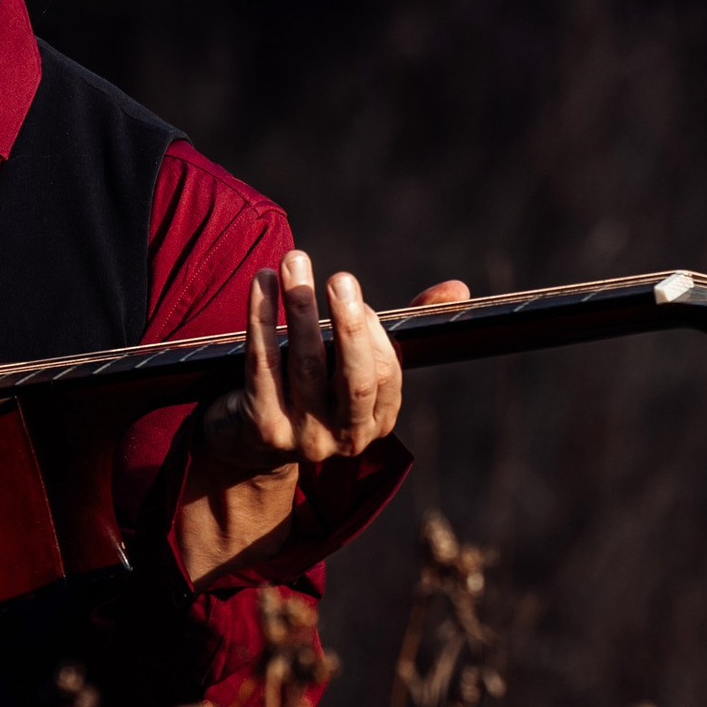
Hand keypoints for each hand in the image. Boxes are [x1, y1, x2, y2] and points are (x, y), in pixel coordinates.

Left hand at [174, 252, 469, 583]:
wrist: (249, 445)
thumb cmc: (311, 389)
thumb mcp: (354, 364)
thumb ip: (396, 328)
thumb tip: (457, 288)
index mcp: (376, 421)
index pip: (385, 375)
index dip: (371, 333)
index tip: (354, 297)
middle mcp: (345, 437)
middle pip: (355, 379)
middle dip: (349, 325)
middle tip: (340, 277)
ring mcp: (303, 438)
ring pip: (305, 366)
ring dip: (299, 308)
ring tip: (292, 261)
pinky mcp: (261, 429)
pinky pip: (261, 366)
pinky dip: (261, 319)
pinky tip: (260, 285)